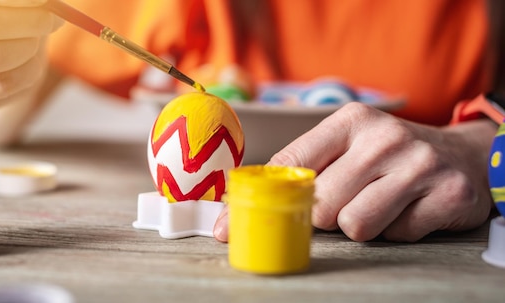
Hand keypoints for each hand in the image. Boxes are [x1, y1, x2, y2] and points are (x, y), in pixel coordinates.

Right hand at [0, 0, 62, 110]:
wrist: (5, 51)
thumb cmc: (9, 15)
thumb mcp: (15, 3)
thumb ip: (25, 2)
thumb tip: (45, 4)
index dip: (15, 1)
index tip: (45, 1)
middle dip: (24, 22)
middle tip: (49, 20)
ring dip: (27, 50)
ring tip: (36, 42)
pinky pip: (0, 86)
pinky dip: (27, 73)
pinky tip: (29, 62)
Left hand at [214, 102, 495, 241]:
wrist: (464, 155)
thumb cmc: (389, 156)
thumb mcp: (349, 146)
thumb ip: (303, 169)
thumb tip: (236, 210)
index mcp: (350, 121)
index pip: (290, 162)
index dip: (260, 199)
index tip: (230, 226)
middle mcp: (383, 137)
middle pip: (321, 203)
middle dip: (325, 215)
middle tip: (347, 200)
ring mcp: (418, 164)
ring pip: (355, 224)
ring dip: (361, 225)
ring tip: (379, 203)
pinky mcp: (446, 194)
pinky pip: (396, 235)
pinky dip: (397, 231)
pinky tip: (408, 209)